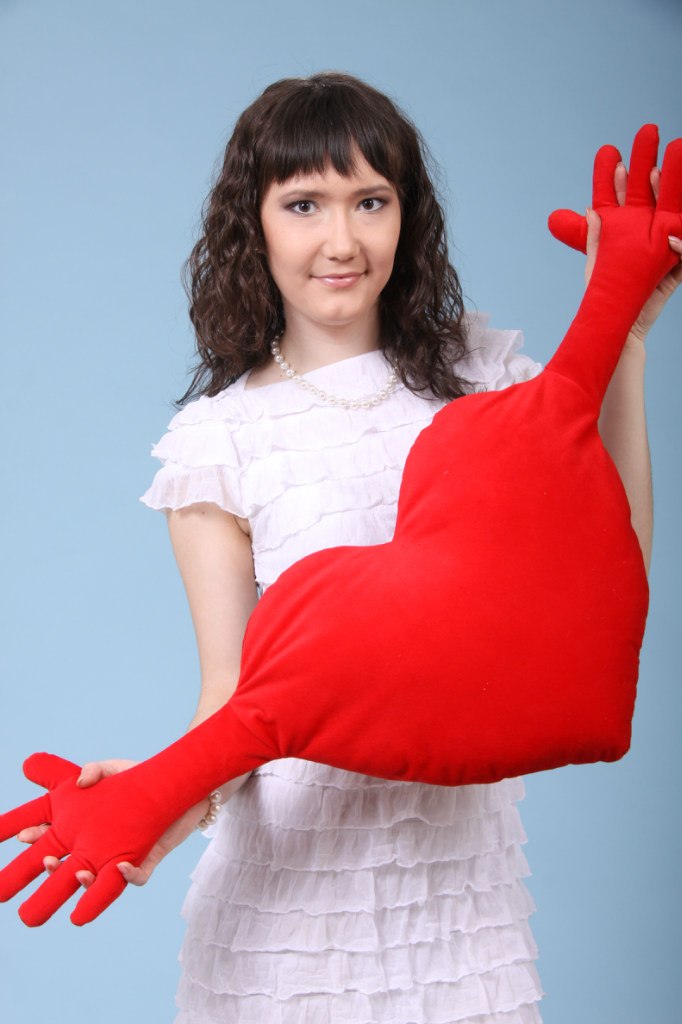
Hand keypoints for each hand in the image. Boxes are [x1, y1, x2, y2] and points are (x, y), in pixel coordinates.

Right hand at [18, 759, 137, 887]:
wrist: (178, 786)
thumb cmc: (140, 779)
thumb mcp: (114, 770)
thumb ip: (95, 770)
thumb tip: (79, 782)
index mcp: (85, 826)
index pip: (53, 837)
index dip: (36, 838)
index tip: (26, 835)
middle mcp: (98, 846)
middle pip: (67, 867)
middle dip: (52, 871)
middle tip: (48, 861)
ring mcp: (120, 855)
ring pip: (97, 881)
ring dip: (85, 882)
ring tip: (81, 872)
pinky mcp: (146, 859)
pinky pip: (137, 878)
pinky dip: (129, 876)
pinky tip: (121, 866)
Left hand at [549, 125, 681, 310]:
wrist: (621, 330)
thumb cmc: (605, 299)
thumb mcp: (597, 267)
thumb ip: (595, 240)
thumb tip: (593, 210)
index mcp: (619, 233)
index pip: (618, 200)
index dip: (615, 181)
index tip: (612, 157)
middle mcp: (642, 236)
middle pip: (647, 196)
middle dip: (646, 169)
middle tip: (646, 139)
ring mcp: (660, 249)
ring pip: (667, 214)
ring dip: (666, 190)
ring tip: (659, 170)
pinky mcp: (674, 267)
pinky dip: (681, 238)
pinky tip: (674, 228)